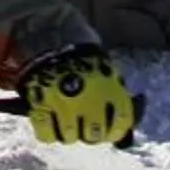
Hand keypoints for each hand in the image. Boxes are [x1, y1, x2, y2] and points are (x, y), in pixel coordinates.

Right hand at [17, 44, 141, 146]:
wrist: (47, 33)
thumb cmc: (80, 54)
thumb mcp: (105, 67)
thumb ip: (115, 90)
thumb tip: (129, 108)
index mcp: (109, 91)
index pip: (121, 123)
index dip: (116, 130)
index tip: (110, 130)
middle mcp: (89, 103)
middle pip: (93, 135)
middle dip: (90, 132)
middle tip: (84, 125)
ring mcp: (64, 107)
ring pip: (69, 137)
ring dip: (69, 132)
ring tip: (65, 121)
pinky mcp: (40, 107)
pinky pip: (46, 134)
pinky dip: (48, 131)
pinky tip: (49, 123)